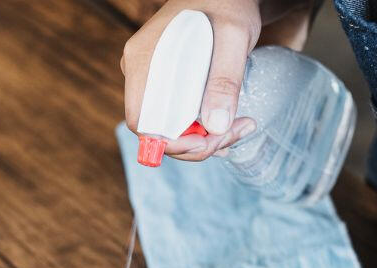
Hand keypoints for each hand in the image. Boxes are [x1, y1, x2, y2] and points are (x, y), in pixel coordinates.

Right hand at [121, 1, 313, 161]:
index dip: (171, 142)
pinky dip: (199, 130)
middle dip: (194, 145)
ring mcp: (150, 80)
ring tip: (237, 128)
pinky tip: (224, 125)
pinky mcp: (164, 86)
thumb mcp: (233, 37)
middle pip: (156, 132)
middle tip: (232, 135)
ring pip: (167, 130)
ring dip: (201, 140)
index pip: (143, 122)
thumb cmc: (227, 3)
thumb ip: (225, 80)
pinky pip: (175, 119)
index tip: (206, 142)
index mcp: (144, 60)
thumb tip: (215, 127)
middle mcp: (139, 73)